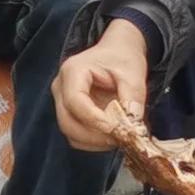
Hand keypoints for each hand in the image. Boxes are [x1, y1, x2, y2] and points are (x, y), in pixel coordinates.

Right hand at [56, 19, 152, 149]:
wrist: (117, 52)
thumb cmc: (122, 58)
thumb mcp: (133, 72)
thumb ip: (133, 95)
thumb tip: (133, 123)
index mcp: (73, 71)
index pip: (74, 101)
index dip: (94, 119)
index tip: (117, 129)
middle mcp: (61, 87)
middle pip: (67, 122)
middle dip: (94, 136)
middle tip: (121, 138)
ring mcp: (62, 102)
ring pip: (70, 133)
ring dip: (95, 141)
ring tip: (120, 136)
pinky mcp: (69, 114)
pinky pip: (76, 136)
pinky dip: (94, 142)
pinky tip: (113, 135)